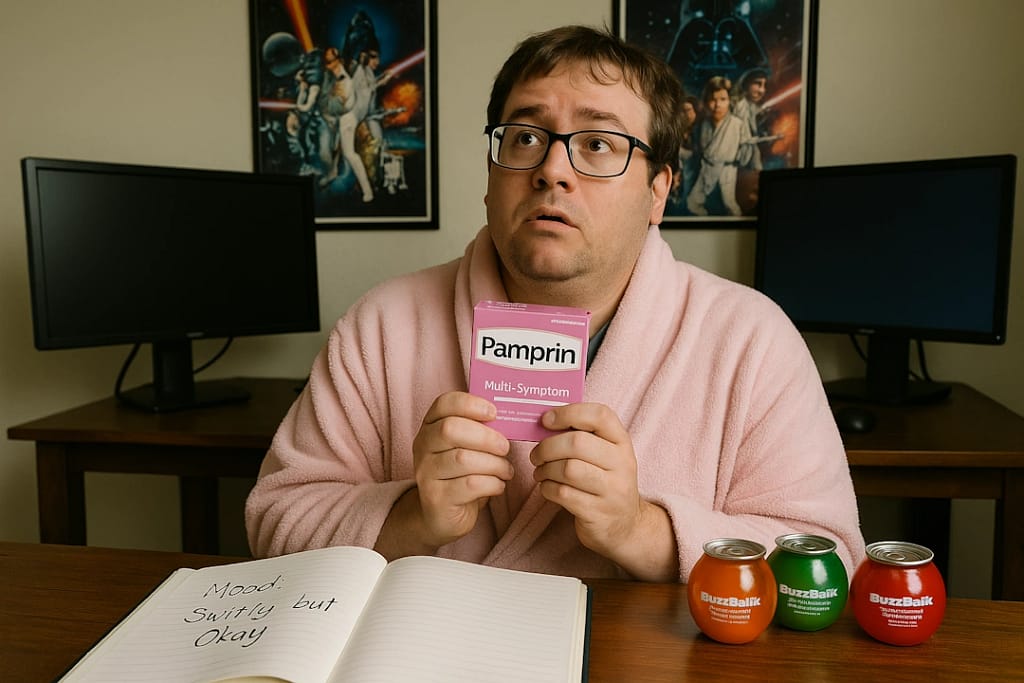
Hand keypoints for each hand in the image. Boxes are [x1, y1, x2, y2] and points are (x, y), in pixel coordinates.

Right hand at [409, 391, 511, 547]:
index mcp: (430, 427)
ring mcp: (426, 473)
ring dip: (494, 464)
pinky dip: (492, 483)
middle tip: (505, 447)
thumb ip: (479, 430)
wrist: (441, 515)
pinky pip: (470, 484)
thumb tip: (510, 417)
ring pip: (463, 459)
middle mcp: (422, 447)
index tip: (494, 413)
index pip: (443, 404)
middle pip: (450, 429)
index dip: (470, 403)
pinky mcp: (436, 498)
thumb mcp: (465, 448)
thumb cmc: (461, 474)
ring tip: (506, 470)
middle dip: (485, 437)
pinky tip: (498, 485)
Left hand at [530, 403, 677, 580]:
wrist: (625, 526)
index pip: (600, 415)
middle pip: (576, 443)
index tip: (546, 420)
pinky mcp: (598, 513)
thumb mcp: (605, 455)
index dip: (568, 413)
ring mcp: (613, 491)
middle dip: (547, 447)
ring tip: (540, 472)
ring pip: (568, 469)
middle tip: (536, 455)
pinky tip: (547, 488)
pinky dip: (547, 488)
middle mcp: (622, 464)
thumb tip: (544, 420)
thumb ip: (582, 435)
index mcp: (622, 442)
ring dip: (545, 470)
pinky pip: (563, 494)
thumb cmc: (604, 482)